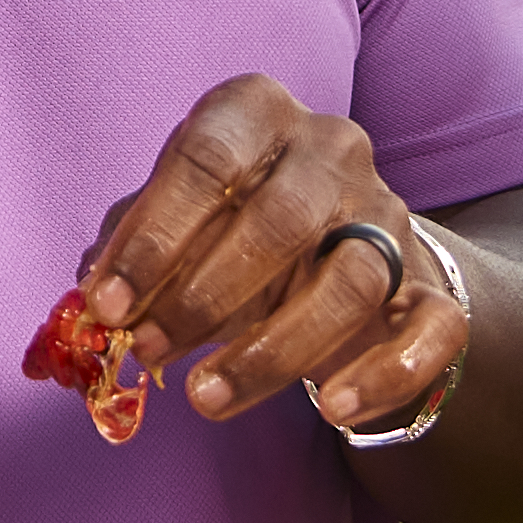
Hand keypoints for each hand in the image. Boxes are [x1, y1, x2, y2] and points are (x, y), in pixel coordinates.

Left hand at [61, 79, 461, 442]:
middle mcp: (333, 150)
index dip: (153, 236)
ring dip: (274, 351)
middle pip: (282, 219)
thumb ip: (130, 253)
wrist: (338, 248)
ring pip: (353, 281)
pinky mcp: (431, 287)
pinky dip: (384, 376)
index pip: (208, 158)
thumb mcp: (175, 223)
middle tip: (150, 352)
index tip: (107, 304)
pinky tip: (331, 409)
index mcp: (259, 113)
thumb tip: (91, 307)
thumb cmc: (229, 227)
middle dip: (203, 296)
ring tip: (207, 398)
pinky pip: (431, 330)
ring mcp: (390, 216)